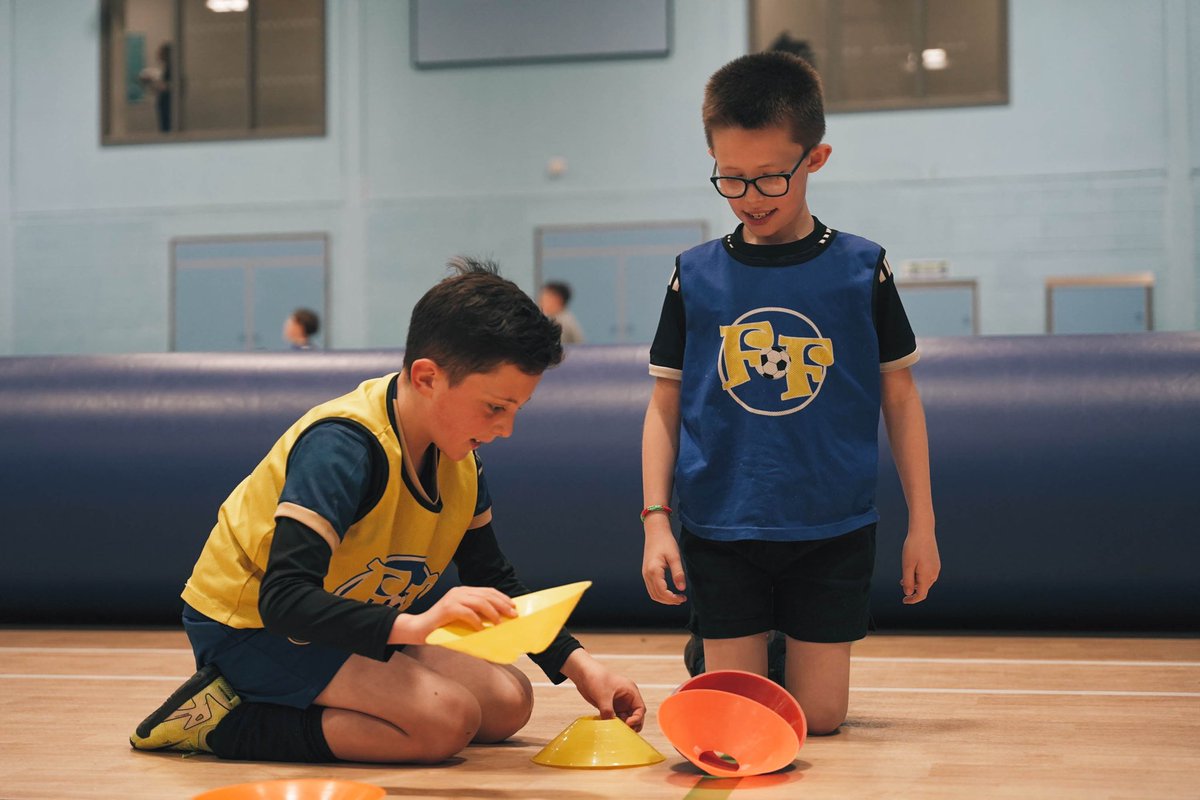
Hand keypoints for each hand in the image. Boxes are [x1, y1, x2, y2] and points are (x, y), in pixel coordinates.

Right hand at [389, 585, 516, 644]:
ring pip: (479, 602)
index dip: (502, 598)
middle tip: (512, 614)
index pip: (487, 591)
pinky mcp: (447, 608)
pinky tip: (482, 629)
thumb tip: (497, 622)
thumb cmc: (441, 627)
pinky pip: (467, 612)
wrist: (418, 630)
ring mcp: (452, 599)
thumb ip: (476, 616)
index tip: (513, 606)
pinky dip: (476, 621)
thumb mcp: (462, 619)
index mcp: (463, 592)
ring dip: (492, 612)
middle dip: (502, 604)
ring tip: (499, 623)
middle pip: (486, 595)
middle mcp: (459, 592)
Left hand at [561, 650, 646, 730]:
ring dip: (622, 726)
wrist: (583, 673)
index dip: (637, 718)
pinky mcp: (610, 707)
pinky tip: (608, 728)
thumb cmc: (596, 678)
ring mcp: (618, 703)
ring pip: (625, 719)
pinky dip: (613, 724)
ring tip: (615, 731)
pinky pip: (615, 719)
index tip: (628, 724)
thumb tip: (609, 725)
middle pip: (635, 716)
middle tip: (624, 733)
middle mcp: (627, 698)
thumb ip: (607, 711)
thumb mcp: (603, 695)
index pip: (640, 709)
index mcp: (630, 692)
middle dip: (632, 725)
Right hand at [641, 520, 685, 604]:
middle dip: (669, 601)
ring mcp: (645, 574)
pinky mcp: (646, 572)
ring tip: (676, 597)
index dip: (672, 599)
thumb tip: (682, 589)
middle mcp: (647, 574)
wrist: (655, 532)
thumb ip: (678, 573)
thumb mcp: (675, 557)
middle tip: (681, 599)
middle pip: (656, 596)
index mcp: (654, 571)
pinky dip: (660, 594)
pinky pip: (651, 588)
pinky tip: (669, 591)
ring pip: (653, 594)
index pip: (662, 592)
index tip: (683, 598)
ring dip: (664, 599)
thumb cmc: (666, 542)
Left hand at [900, 528, 939, 603]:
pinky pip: (927, 574)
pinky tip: (912, 569)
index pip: (921, 595)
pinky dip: (918, 575)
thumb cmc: (913, 547)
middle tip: (900, 583)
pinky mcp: (935, 562)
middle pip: (923, 588)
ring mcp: (936, 568)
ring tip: (904, 577)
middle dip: (912, 589)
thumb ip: (907, 580)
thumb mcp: (907, 565)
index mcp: (927, 576)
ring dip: (915, 582)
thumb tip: (908, 593)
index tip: (903, 601)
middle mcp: (934, 574)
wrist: (923, 531)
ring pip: (925, 581)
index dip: (912, 600)